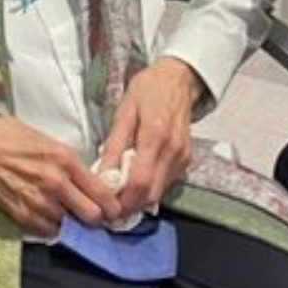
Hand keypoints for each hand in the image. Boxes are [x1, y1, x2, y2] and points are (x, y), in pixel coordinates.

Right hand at [0, 115, 121, 235]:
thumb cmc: (9, 136)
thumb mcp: (48, 140)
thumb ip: (70, 163)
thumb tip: (88, 181)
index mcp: (65, 159)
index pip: (101, 192)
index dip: (112, 205)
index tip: (114, 210)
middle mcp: (55, 182)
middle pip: (91, 216)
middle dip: (95, 218)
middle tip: (92, 215)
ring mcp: (37, 201)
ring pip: (68, 225)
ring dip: (69, 222)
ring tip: (64, 213)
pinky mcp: (20, 213)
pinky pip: (45, 232)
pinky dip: (49, 228)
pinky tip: (47, 217)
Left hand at [98, 57, 201, 211]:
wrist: (178, 79)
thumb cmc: (148, 90)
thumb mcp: (124, 112)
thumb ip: (114, 145)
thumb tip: (102, 176)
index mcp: (155, 135)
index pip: (140, 181)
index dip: (122, 199)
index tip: (105, 206)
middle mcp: (173, 150)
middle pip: (151, 194)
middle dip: (128, 206)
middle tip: (107, 207)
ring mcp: (182, 157)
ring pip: (159, 193)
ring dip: (137, 200)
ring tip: (117, 195)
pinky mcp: (186, 160)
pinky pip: (165, 184)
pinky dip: (148, 189)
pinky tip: (133, 182)